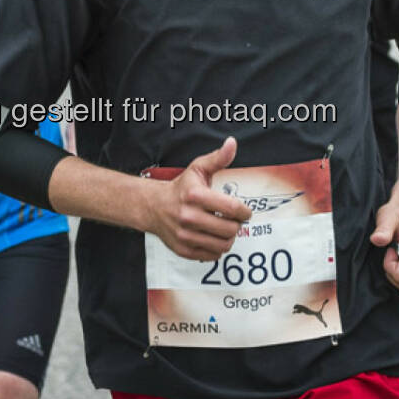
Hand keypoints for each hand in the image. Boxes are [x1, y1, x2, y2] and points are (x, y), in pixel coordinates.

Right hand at [144, 137, 251, 260]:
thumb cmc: (181, 188)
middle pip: (230, 229)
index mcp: (195, 195)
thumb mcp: (197, 169)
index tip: (245, 212)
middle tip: (233, 220)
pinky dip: (218, 248)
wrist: (153, 207)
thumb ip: (218, 158)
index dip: (245, 212)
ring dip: (229, 237)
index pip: (232, 208)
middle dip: (236, 225)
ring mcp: (185, 235)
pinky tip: (213, 237)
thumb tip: (232, 143)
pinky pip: (213, 255)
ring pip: (223, 245)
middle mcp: (188, 216)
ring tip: (224, 229)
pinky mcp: (184, 249)